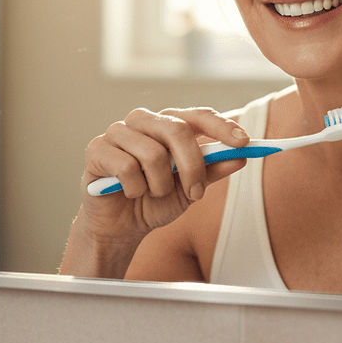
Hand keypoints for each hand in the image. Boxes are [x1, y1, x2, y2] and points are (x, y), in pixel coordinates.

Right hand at [70, 107, 248, 264]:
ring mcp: (118, 132)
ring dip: (160, 185)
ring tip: (153, 194)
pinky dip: (135, 188)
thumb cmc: (155, 201)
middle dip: (192, 166)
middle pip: (177, 129)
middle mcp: (144, 121)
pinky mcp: (97, 148)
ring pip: (153, 153)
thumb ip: (212, 170)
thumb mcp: (190, 189)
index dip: (221, 126)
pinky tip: (129, 193)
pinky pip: (126, 167)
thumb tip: (240, 157)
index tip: (244, 143)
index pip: (198, 115)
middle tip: (196, 193)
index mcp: (169, 124)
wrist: (119, 227)